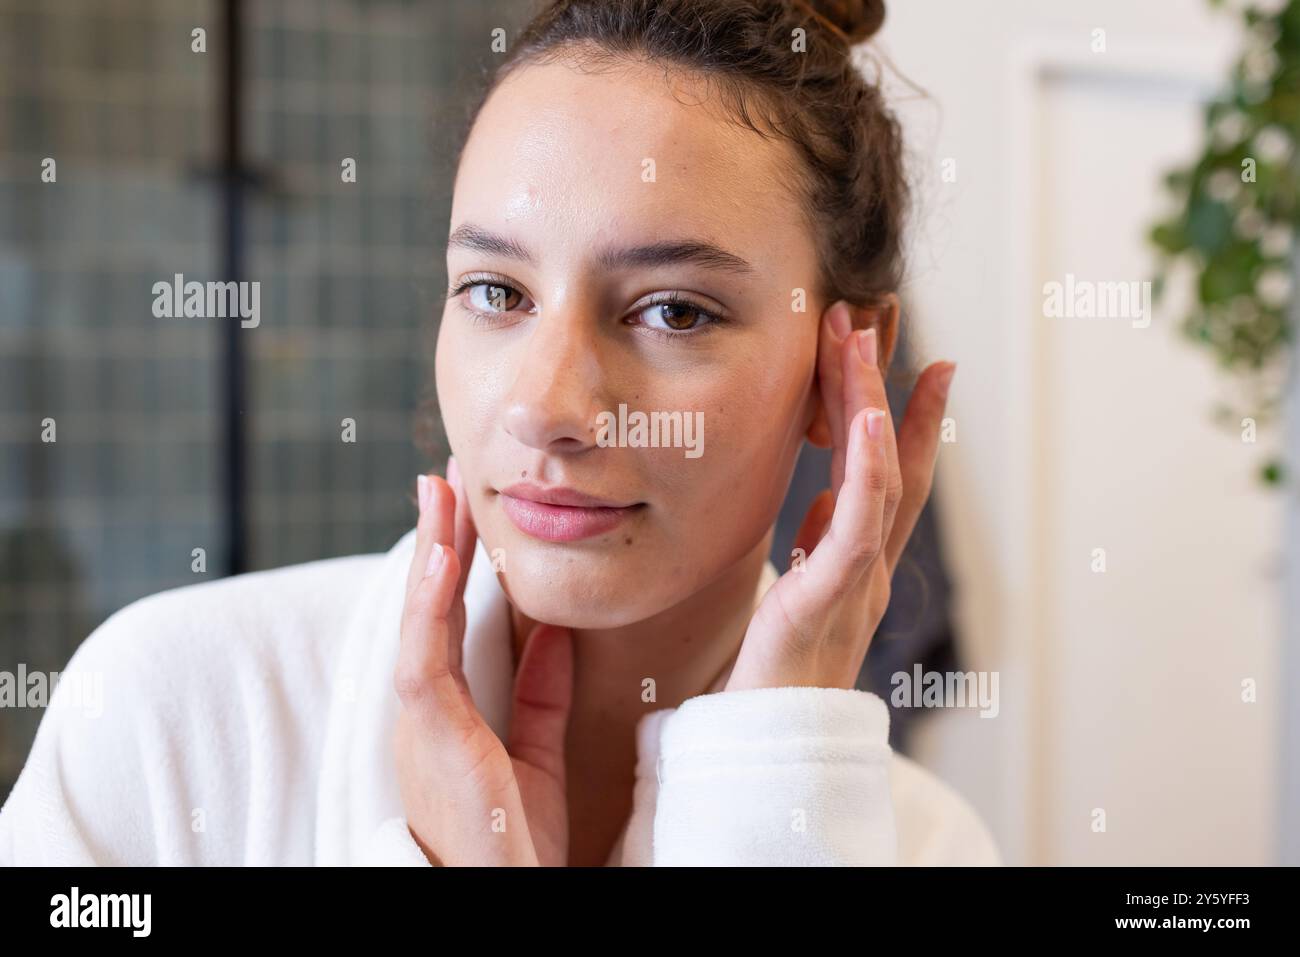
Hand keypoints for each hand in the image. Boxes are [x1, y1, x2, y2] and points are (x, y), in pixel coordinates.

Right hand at [393, 458, 574, 864]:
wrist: (504, 895)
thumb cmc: (511, 840)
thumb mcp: (534, 753)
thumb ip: (541, 693)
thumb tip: (554, 632)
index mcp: (448, 710)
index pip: (449, 617)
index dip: (455, 560)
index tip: (466, 507)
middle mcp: (425, 708)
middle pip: (428, 604)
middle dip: (437, 537)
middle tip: (445, 474)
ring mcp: (421, 720)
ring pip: (420, 617)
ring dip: (428, 552)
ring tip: (439, 491)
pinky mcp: (430, 734)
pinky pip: (424, 657)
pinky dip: (428, 604)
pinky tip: (438, 557)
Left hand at [724, 300, 954, 691]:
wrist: (762, 748)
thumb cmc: (772, 677)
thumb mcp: (795, 597)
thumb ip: (817, 553)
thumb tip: (821, 508)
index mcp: (855, 563)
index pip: (887, 476)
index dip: (906, 416)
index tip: (917, 359)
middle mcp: (867, 566)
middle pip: (891, 461)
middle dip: (889, 385)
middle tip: (882, 316)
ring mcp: (856, 581)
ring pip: (878, 479)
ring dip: (871, 404)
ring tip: (861, 338)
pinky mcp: (828, 599)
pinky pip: (857, 526)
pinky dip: (869, 470)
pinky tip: (868, 419)